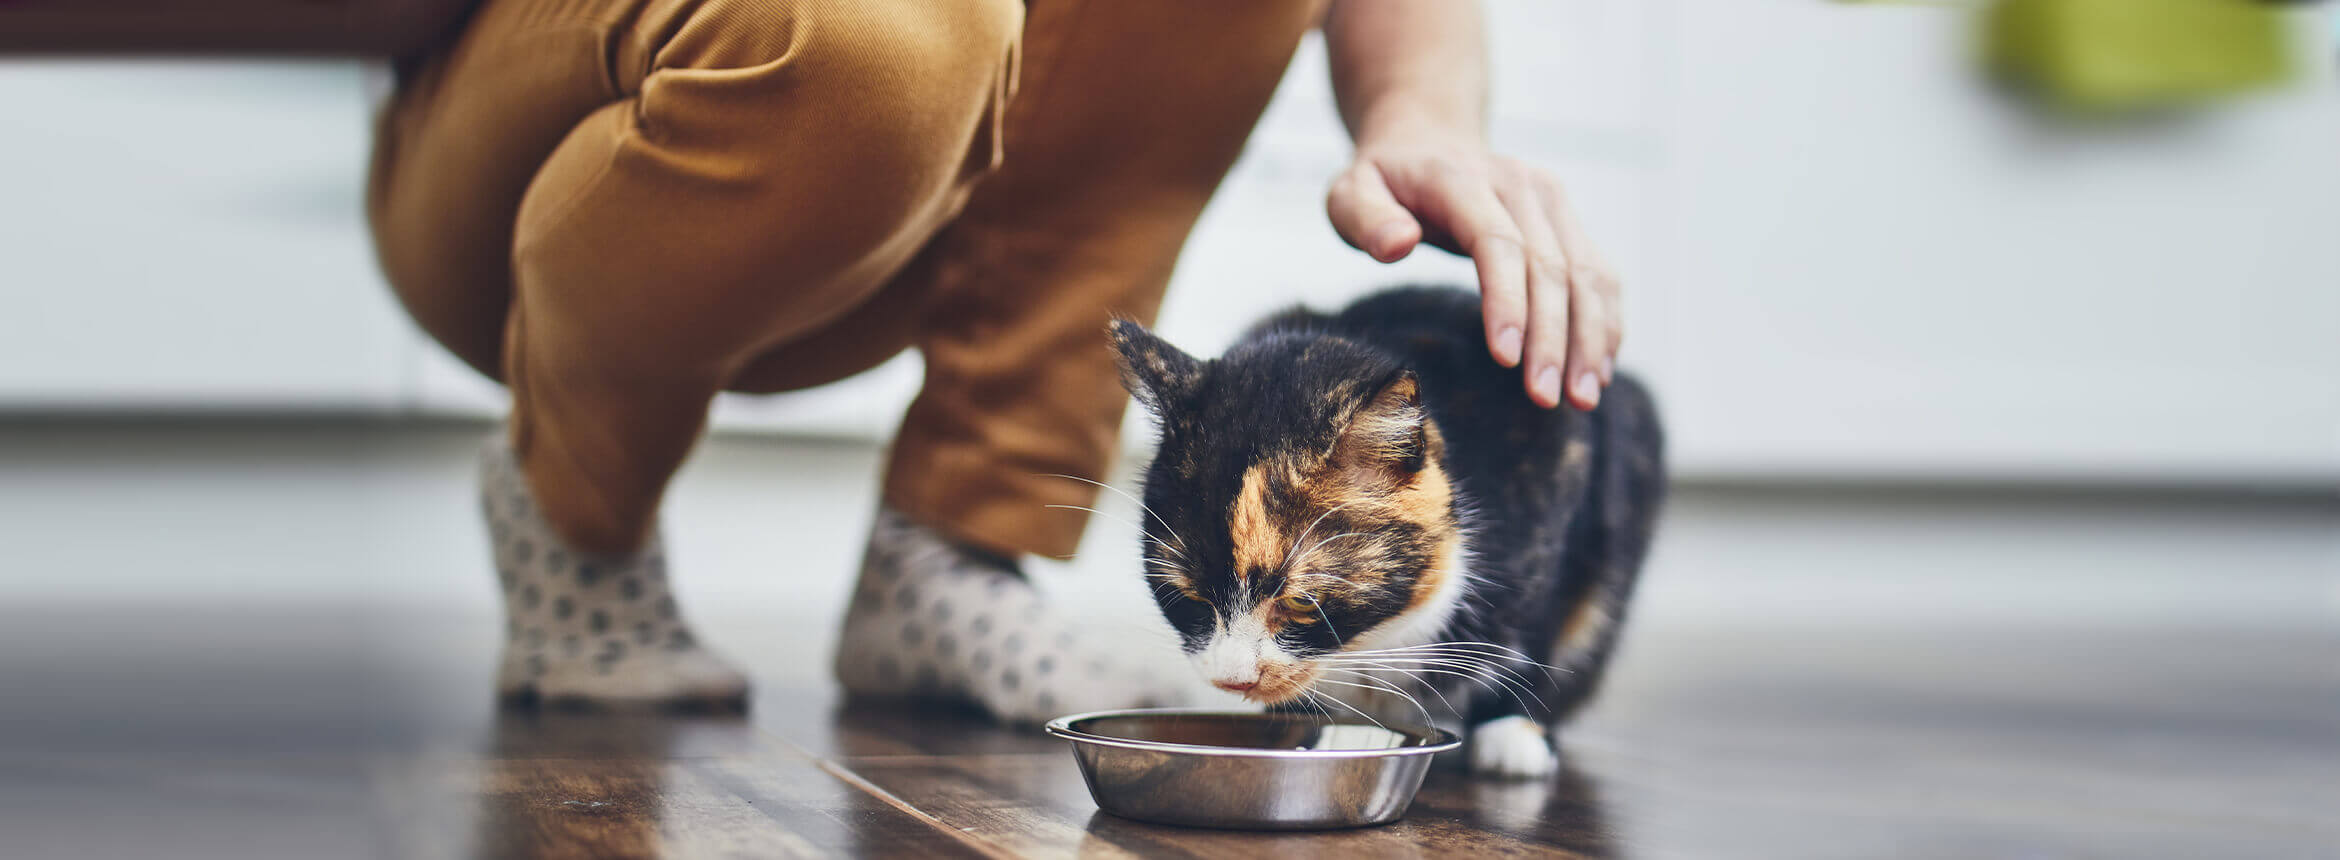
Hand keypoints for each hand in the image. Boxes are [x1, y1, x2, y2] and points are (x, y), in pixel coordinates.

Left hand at [1326, 129, 1619, 409]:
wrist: (1425, 138)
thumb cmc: (1382, 182)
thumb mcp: (1350, 193)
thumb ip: (1365, 218)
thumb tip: (1398, 244)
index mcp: (1461, 178)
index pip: (1498, 242)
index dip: (1508, 301)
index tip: (1507, 358)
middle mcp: (1517, 183)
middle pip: (1549, 265)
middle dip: (1552, 336)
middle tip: (1545, 397)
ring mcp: (1549, 199)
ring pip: (1585, 271)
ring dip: (1589, 337)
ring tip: (1583, 397)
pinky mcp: (1566, 218)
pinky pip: (1598, 272)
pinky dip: (1605, 321)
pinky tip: (1599, 367)